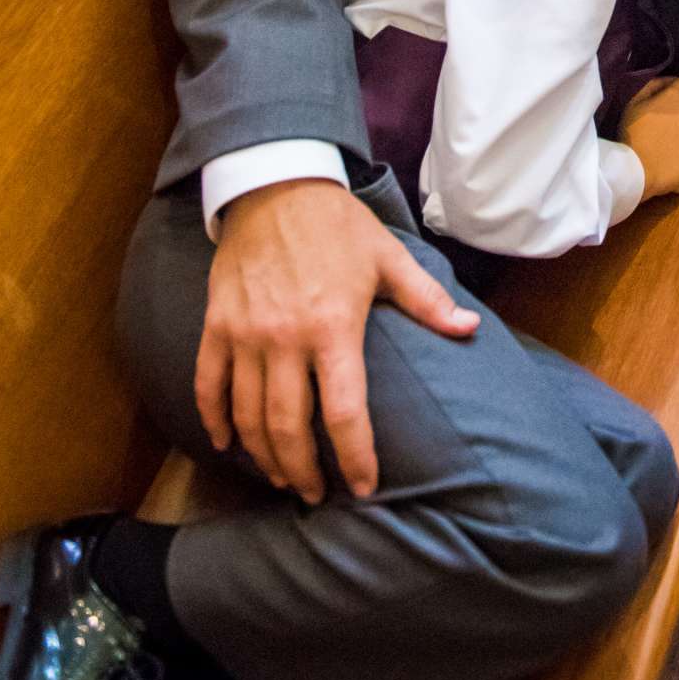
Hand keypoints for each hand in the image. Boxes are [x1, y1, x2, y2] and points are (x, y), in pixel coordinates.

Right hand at [197, 178, 479, 504]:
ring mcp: (245, 334)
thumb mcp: (388, 257)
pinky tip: (227, 444)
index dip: (354, 457)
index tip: (363, 488)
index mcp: (333, 327)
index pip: (344, 412)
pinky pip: (208, 384)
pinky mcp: (216, 325)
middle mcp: (285, 338)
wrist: (274, 184)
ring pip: (247, 416)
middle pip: (288, 427)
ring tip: (280, 477)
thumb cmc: (338, 225)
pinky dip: (214, 421)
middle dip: (302, 472)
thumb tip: (470, 329)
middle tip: (315, 495)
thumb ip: (427, 300)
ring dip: (263, 456)